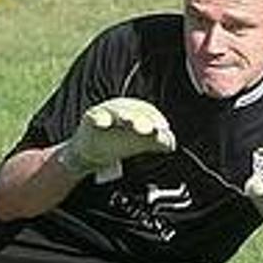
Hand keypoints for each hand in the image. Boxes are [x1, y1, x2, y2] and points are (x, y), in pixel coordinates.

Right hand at [56, 97, 175, 176]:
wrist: (92, 152)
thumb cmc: (120, 143)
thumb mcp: (142, 143)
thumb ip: (158, 142)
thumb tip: (171, 145)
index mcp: (136, 113)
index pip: (148, 112)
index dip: (155, 118)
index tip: (163, 127)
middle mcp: (122, 110)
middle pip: (132, 110)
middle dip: (140, 117)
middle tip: (147, 127)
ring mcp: (105, 113)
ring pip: (115, 110)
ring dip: (122, 114)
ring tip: (126, 120)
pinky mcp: (91, 118)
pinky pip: (94, 115)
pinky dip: (98, 118)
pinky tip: (103, 122)